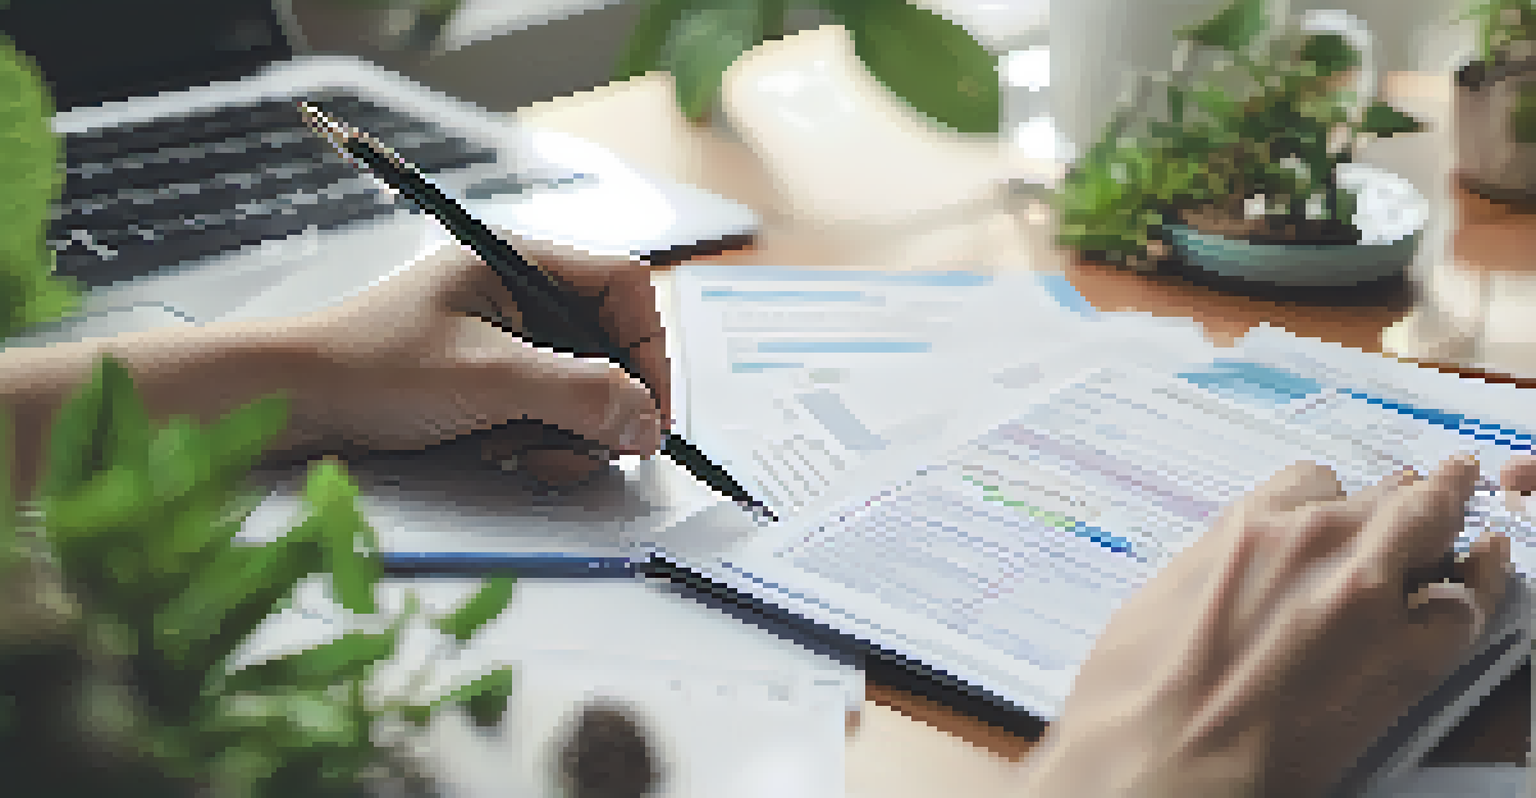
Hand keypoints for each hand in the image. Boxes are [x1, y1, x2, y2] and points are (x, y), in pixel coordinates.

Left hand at [293, 233, 668, 484]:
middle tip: (585, 448)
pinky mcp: (488, 382)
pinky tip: (498, 453)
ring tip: (518, 453)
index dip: (648, 349)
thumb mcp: (489, 378)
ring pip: (581, 388)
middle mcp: (519, 295)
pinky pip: (545, 411)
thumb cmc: (372, 368)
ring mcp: (504, 340)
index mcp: (520, 262)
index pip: (624, 288)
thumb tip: (649, 422)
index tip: (648, 413)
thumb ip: (579, 394)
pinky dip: (537, 440)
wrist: (288, 403)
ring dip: (566, 431)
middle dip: (603, 404)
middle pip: (609, 345)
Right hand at [1019, 455, 1512, 797]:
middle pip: (1381, 495)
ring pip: (1430, 524)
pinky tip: (1489, 565)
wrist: (1160, 763)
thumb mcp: (1156, 600)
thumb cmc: (1134, 698)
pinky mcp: (1403, 657)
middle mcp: (1308, 542)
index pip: (1312, 482)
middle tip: (1429, 489)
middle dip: (1405, 492)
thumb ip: (1210, 569)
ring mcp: (1363, 593)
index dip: (1335, 496)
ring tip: (1465, 503)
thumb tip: (1227, 573)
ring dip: (1447, 515)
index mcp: (1245, 528)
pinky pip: (1464, 601)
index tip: (1341, 506)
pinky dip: (1479, 582)